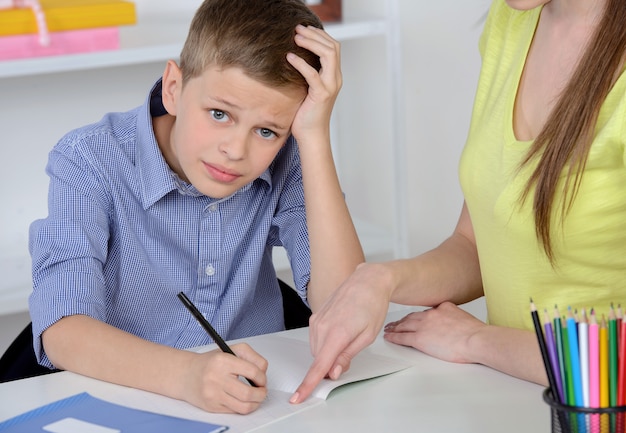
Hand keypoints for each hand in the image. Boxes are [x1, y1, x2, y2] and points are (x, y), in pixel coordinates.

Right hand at [183, 343, 267, 413]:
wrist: (186, 374)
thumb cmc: (210, 363)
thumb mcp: (231, 350)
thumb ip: (251, 357)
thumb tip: (263, 372)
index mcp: (222, 361)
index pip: (252, 371)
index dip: (262, 377)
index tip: (262, 379)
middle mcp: (216, 378)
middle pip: (249, 393)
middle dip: (261, 394)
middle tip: (262, 391)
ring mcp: (213, 394)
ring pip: (244, 407)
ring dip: (255, 403)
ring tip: (255, 397)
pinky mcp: (211, 407)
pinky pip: (235, 411)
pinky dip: (243, 407)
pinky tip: (243, 400)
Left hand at [286, 25, 341, 143]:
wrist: (311, 135)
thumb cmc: (306, 113)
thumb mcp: (308, 89)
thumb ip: (307, 74)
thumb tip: (292, 57)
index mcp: (333, 76)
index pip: (334, 47)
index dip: (320, 35)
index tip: (304, 29)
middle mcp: (335, 79)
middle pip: (333, 47)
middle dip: (315, 34)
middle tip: (297, 29)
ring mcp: (330, 86)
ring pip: (328, 55)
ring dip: (311, 43)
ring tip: (295, 38)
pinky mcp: (321, 95)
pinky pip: (313, 74)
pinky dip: (301, 63)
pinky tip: (289, 57)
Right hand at [291, 263, 392, 403]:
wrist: (368, 281)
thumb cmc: (372, 305)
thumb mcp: (367, 336)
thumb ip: (347, 355)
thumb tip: (333, 372)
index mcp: (337, 333)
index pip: (319, 366)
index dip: (308, 384)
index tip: (297, 397)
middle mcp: (322, 326)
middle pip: (319, 360)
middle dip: (330, 365)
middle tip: (351, 353)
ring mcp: (317, 320)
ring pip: (317, 350)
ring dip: (329, 352)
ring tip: (350, 334)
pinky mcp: (316, 316)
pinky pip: (317, 338)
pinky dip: (326, 342)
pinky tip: (341, 330)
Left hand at [383, 302, 485, 363]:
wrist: (475, 339)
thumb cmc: (474, 333)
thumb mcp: (463, 317)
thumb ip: (454, 317)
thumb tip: (452, 323)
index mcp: (441, 308)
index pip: (425, 312)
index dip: (416, 316)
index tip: (412, 317)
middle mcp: (430, 315)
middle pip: (411, 317)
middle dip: (402, 320)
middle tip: (394, 322)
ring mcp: (423, 326)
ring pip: (404, 325)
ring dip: (395, 327)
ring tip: (389, 329)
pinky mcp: (419, 339)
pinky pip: (402, 337)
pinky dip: (394, 337)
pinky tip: (389, 336)